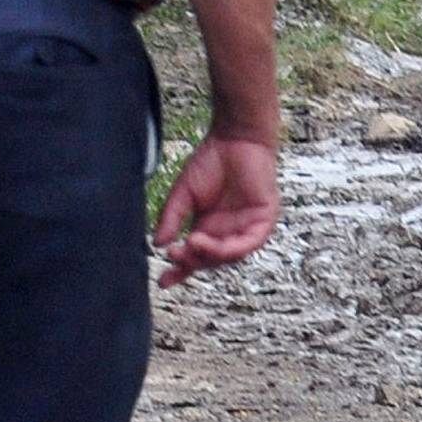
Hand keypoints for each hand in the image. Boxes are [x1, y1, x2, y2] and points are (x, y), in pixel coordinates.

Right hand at [152, 132, 279, 287]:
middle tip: (175, 254)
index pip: (195, 256)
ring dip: (210, 254)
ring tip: (192, 243)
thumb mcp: (183, 194)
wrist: (235, 138)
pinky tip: (212, 243)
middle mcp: (228, 232)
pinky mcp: (264, 220)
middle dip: (192, 260)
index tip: (163, 283)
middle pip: (210, 260)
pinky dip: (231, 248)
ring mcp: (247, 228)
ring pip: (229, 256)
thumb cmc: (211, 161)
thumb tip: (157, 244)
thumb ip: (172, 218)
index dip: (180, 270)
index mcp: (209, 228)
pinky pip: (249, 243)